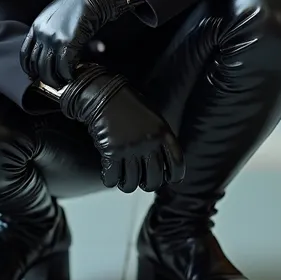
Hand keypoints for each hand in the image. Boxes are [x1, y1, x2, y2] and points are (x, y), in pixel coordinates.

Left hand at [21, 0, 133, 87]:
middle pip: (36, 64)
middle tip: (51, 82)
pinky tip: (71, 76)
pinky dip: (67, 74)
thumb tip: (54, 51)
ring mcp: (53, 39)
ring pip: (47, 69)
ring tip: (61, 82)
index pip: (25, 53)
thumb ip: (50, 32)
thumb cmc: (76, 4)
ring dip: (55, 79)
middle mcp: (42, 34)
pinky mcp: (67, 43)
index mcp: (36, 26)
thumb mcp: (55, 16)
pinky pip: (64, 66)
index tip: (33, 75)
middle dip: (43, 77)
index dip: (28, 68)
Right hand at [59, 64, 185, 192]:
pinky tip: (109, 176)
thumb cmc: (128, 105)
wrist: (104, 94)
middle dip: (147, 184)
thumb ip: (160, 140)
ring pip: (132, 183)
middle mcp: (150, 143)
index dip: (173, 176)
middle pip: (153, 178)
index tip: (168, 179)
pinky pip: (112, 177)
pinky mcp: (112, 151)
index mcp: (163, 133)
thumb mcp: (153, 119)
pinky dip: (110, 180)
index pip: (176, 164)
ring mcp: (131, 148)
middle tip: (141, 181)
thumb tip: (164, 164)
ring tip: (123, 181)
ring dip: (127, 185)